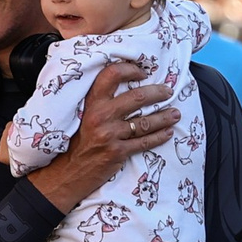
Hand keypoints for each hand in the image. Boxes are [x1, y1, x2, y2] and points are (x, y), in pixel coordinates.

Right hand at [26, 62, 176, 212]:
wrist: (66, 172)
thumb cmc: (75, 142)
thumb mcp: (81, 115)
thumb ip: (98, 102)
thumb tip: (123, 88)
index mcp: (91, 102)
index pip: (112, 75)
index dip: (130, 70)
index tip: (142, 72)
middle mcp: (101, 115)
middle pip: (137, 97)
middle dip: (157, 93)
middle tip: (167, 91)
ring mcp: (110, 134)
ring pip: (145, 122)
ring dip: (164, 117)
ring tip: (175, 113)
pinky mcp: (117, 152)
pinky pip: (144, 142)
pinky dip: (159, 137)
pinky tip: (168, 132)